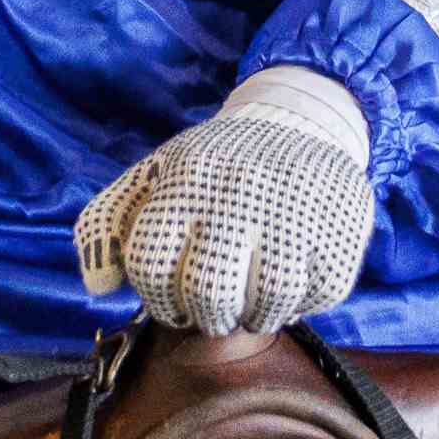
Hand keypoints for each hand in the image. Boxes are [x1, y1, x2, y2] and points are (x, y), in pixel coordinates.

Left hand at [74, 88, 374, 334]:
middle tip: (218, 308)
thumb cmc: (215, 168)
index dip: (159, 301)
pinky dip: (304, 303)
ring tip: (255, 299)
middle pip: (209, 295)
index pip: (150, 269)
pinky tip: (294, 279)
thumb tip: (98, 286)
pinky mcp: (340, 232)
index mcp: (184, 184)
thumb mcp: (155, 177)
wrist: (301, 122)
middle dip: (210, 316)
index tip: (174, 303)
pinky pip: (318, 298)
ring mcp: (293, 215)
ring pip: (267, 305)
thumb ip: (108, 225)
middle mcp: (238, 197)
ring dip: (258, 315)